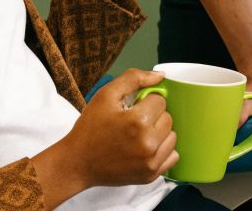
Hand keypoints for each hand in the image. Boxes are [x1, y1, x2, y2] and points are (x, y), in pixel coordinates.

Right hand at [61, 68, 178, 186]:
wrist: (78, 162)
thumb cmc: (90, 128)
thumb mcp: (106, 95)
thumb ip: (134, 79)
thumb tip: (160, 76)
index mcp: (138, 121)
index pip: (160, 100)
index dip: (145, 101)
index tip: (132, 109)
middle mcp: (148, 143)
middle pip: (168, 118)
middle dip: (153, 116)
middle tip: (133, 122)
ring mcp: (151, 162)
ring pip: (172, 136)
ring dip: (159, 132)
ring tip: (139, 135)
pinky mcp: (151, 175)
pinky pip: (172, 156)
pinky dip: (162, 150)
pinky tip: (146, 148)